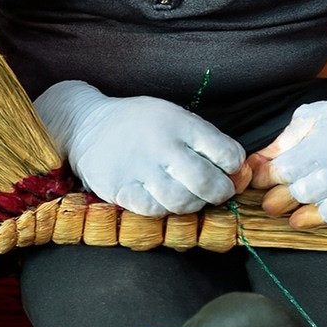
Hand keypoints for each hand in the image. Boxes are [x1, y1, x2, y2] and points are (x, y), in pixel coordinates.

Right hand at [35, 80, 248, 215]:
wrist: (87, 124)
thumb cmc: (140, 123)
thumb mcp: (175, 117)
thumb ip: (206, 141)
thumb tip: (239, 171)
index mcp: (181, 124)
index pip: (227, 153)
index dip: (235, 168)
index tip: (229, 171)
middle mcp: (163, 146)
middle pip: (207, 182)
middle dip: (220, 192)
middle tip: (215, 192)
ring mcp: (141, 169)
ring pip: (182, 202)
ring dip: (193, 205)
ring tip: (189, 196)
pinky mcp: (121, 188)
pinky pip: (153, 210)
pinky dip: (163, 209)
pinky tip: (161, 199)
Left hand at [249, 90, 326, 257]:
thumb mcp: (311, 120)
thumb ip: (281, 144)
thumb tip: (251, 167)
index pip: (290, 167)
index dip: (268, 178)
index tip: (258, 182)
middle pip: (311, 191)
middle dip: (286, 200)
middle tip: (272, 205)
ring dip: (316, 219)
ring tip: (298, 221)